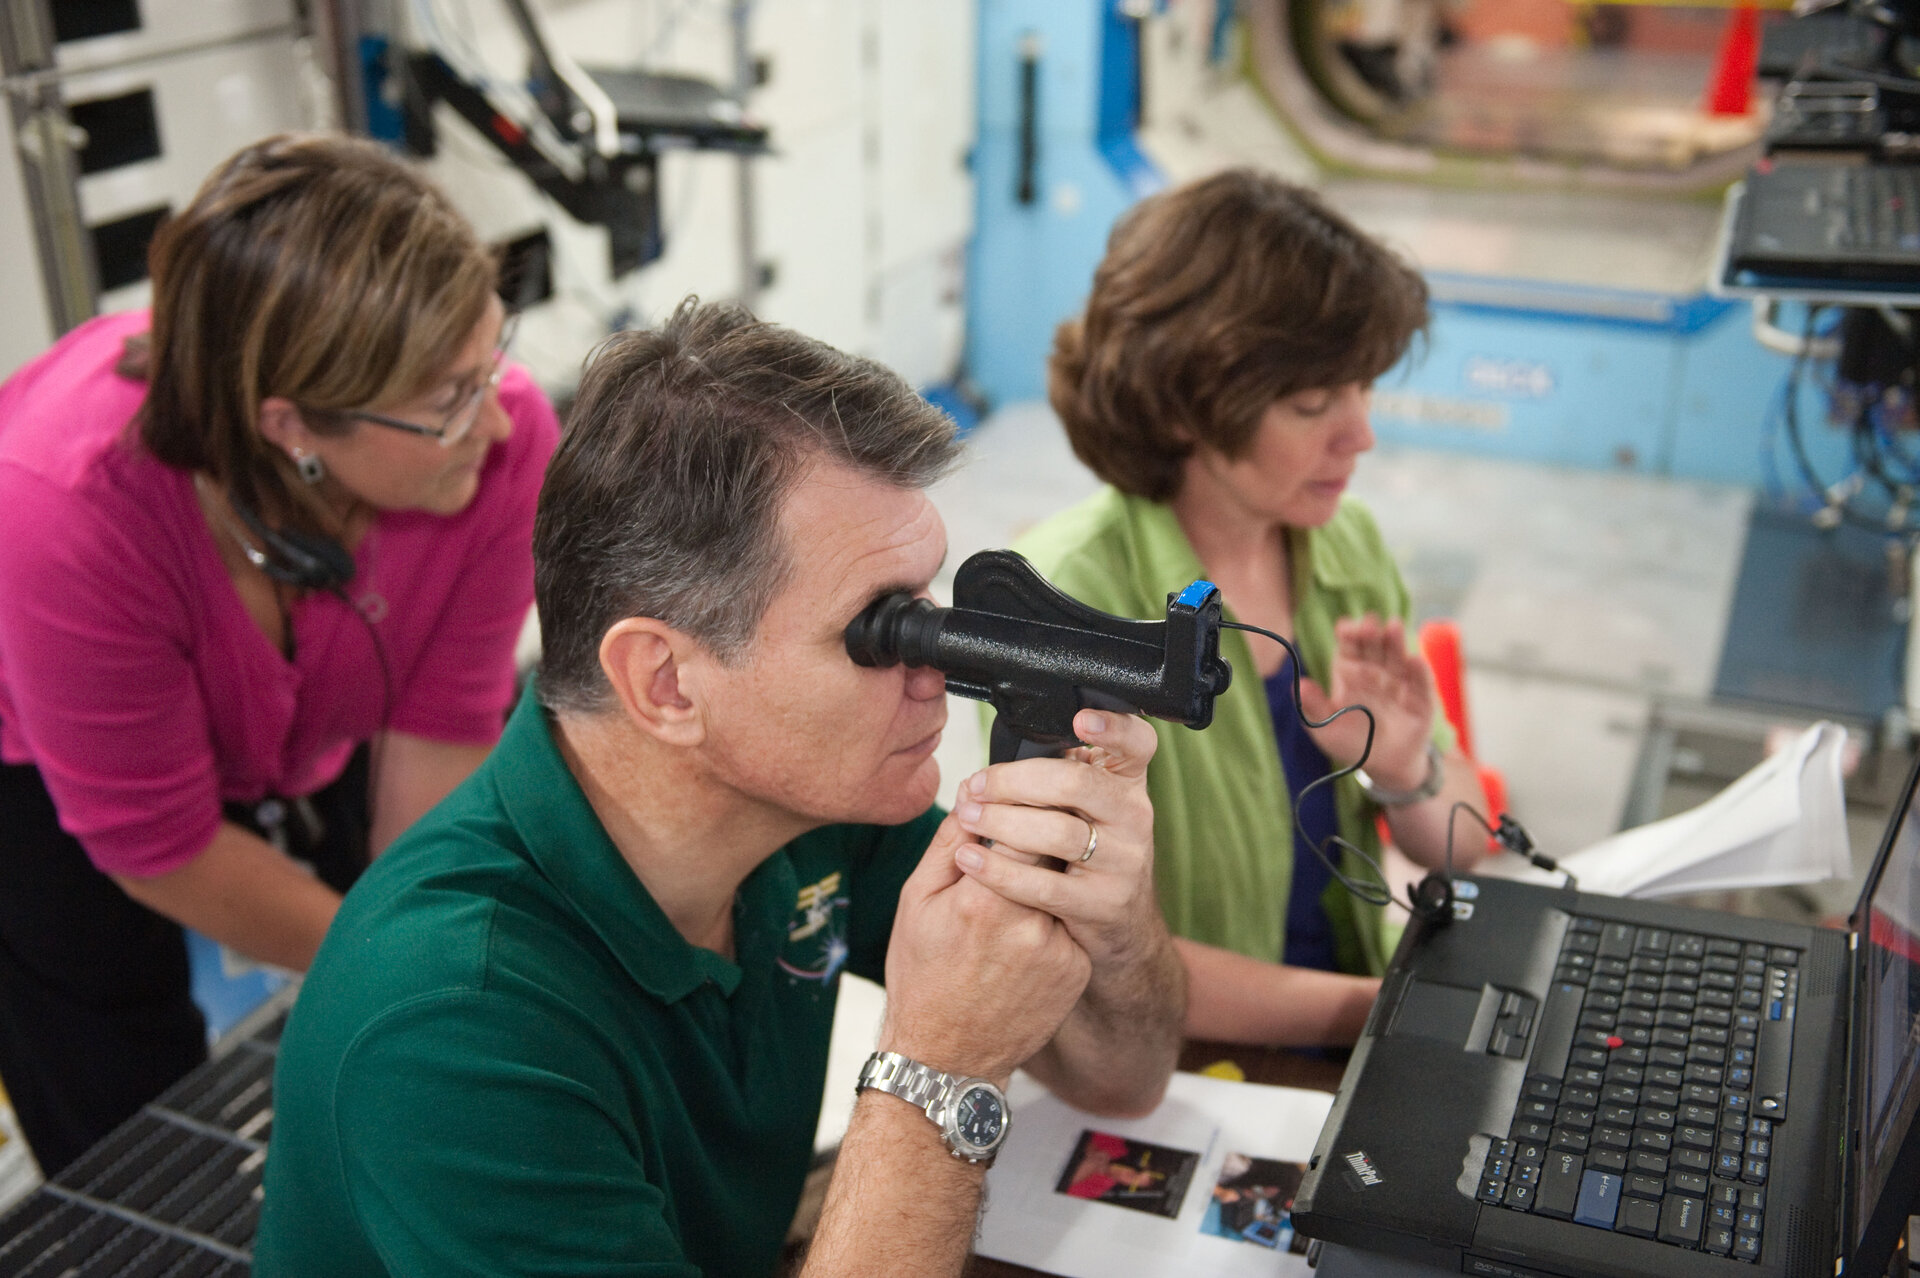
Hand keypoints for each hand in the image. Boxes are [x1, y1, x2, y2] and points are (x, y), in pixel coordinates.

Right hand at [879, 810, 1090, 1083]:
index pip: (1022, 821)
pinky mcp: (1078, 969)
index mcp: (985, 898)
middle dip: (1038, 831)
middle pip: (1051, 848)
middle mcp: (1030, 922)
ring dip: (1047, 873)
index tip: (1012, 794)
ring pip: (1064, 883)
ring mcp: (1060, 949)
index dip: (1019, 801)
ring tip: (1019, 885)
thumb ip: (949, 843)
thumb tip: (975, 792)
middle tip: (1025, 827)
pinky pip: (1071, 921)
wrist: (947, 1057)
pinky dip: (1054, 914)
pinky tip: (1025, 932)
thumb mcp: (916, 902)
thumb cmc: (922, 975)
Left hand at [947, 709, 1161, 968]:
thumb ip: (1064, 776)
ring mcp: (1123, 862)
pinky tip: (968, 859)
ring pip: (1057, 833)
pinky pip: (1042, 884)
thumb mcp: (1091, 806)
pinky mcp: (1102, 903)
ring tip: (967, 816)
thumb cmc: (1090, 851)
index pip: (1137, 744)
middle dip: (1014, 781)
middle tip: (976, 786)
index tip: (1080, 719)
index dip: (1114, 727)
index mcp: (1128, 784)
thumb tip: (1006, 750)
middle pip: (1077, 784)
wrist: (1120, 925)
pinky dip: (998, 870)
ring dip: (1001, 822)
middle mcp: (1134, 817)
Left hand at [1295, 613, 1435, 791]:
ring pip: (1397, 657)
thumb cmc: (1352, 744)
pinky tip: (1414, 660)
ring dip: (1396, 642)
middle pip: (1374, 647)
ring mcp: (1400, 682)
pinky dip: (1419, 671)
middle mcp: (1376, 672)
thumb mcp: (1327, 728)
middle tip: (1369, 622)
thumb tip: (1298, 685)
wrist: (1386, 767)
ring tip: (1393, 626)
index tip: (1345, 627)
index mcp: (1350, 674)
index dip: (1348, 636)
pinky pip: (1421, 682)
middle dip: (1371, 633)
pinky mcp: (1421, 698)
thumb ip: (1314, 707)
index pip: (1349, 649)